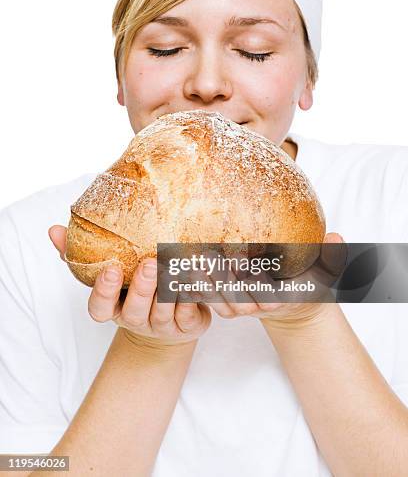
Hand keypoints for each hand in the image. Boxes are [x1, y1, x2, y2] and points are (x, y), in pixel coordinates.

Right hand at [48, 225, 210, 346]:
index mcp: (114, 308)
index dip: (105, 291)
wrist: (170, 320)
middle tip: (148, 263)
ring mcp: (162, 326)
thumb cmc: (132, 288)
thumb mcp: (107, 273)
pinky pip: (190, 312)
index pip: (100, 308)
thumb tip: (54, 231)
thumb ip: (78, 254)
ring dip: (170, 289)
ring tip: (176, 265)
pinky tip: (197, 274)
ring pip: (164, 311)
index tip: (111, 268)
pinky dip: (194, 294)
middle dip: (142, 288)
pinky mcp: (187, 326)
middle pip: (135, 310)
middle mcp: (136, 320)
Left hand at [185, 233, 345, 326]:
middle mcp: (256, 305)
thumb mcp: (325, 271)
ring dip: (202, 284)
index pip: (265, 292)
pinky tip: (179, 269)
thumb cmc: (308, 283)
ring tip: (188, 262)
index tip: (243, 261)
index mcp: (278, 298)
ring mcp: (239, 308)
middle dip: (221, 281)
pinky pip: (207, 300)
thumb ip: (332, 256)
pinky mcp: (225, 305)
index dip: (253, 281)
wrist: (293, 303)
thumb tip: (337, 237)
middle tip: (207, 258)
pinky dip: (193, 287)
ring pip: (218, 300)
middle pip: (236, 298)